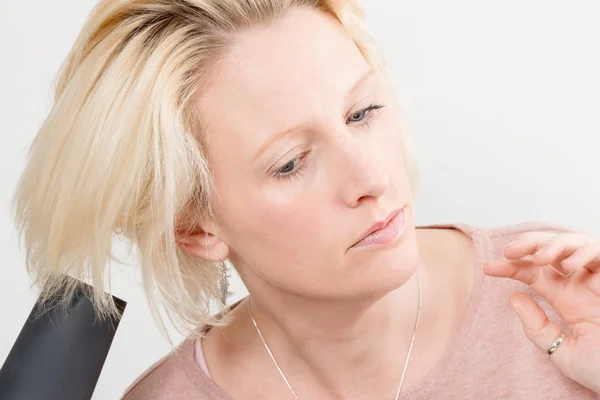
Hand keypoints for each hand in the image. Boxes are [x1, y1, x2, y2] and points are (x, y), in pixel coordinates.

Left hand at [483, 231, 599, 392]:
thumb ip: (539, 329)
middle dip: (527, 245)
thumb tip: (513, 297)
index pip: (532, 273)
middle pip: (549, 251)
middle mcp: (580, 285)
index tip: (487, 268)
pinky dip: (582, 253)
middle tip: (508, 251)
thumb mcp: (563, 353)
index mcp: (566, 300)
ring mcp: (598, 280)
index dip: (510, 267)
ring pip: (572, 244)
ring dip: (551, 245)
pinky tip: (567, 266)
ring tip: (537, 258)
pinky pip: (598, 253)